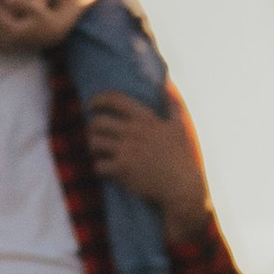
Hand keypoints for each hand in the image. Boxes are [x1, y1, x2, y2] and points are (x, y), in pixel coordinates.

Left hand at [85, 82, 210, 232]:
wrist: (181, 186)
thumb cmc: (181, 157)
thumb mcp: (179, 126)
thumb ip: (172, 104)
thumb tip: (167, 87)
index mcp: (145, 119)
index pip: (115, 100)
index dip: (99, 99)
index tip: (92, 105)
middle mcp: (133, 132)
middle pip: (98, 122)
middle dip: (92, 128)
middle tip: (94, 134)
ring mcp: (126, 151)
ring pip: (94, 143)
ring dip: (92, 147)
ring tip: (97, 151)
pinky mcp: (122, 170)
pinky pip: (98, 165)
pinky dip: (98, 168)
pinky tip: (104, 169)